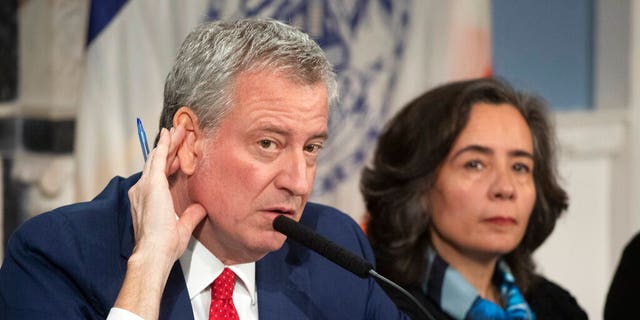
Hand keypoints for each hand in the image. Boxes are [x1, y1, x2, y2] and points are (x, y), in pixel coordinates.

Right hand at [128, 126, 205, 262]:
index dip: (169, 164)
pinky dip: (164, 145)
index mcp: (148, 200)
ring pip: (158, 157)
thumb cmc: (164, 246)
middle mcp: (142, 190)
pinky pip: (158, 157)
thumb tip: (201, 208)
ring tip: (177, 129)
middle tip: (178, 133)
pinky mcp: (152, 183)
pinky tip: (170, 134)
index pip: (159, 176)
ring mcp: (145, 186)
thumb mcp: (182, 227)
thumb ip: (191, 216)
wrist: (154, 252)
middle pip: (157, 163)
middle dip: (168, 147)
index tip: (179, 155)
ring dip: (168, 142)